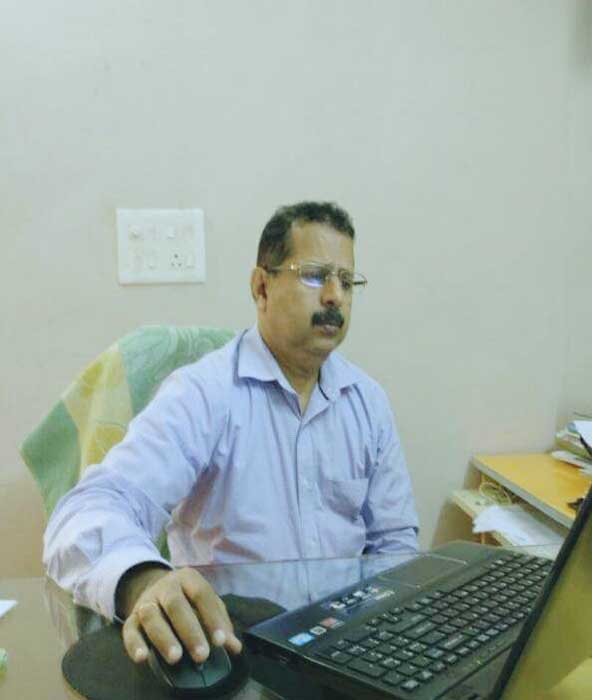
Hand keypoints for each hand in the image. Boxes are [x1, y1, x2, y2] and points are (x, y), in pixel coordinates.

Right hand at [119, 566, 241, 664]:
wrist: (155, 588)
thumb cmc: (188, 600)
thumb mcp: (206, 604)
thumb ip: (220, 623)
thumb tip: (235, 647)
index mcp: (188, 578)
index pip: (202, 595)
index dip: (212, 618)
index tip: (221, 641)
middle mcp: (166, 586)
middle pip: (176, 605)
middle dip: (190, 631)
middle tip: (202, 656)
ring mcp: (147, 601)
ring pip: (152, 615)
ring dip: (164, 637)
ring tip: (176, 658)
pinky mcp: (131, 618)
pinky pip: (129, 629)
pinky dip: (134, 644)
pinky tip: (142, 658)